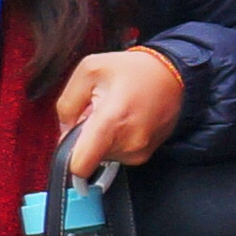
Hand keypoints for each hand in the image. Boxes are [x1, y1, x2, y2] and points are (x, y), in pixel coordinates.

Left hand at [51, 45, 188, 170]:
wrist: (170, 72)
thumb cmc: (129, 70)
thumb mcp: (87, 72)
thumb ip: (66, 105)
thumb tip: (65, 133)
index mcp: (111, 121)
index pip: (81, 165)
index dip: (68, 158)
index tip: (70, 144)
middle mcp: (129, 142)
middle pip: (90, 157)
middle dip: (87, 138)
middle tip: (99, 113)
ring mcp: (140, 150)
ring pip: (104, 156)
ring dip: (103, 139)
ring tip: (115, 113)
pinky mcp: (147, 153)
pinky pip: (120, 154)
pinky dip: (117, 140)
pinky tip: (126, 119)